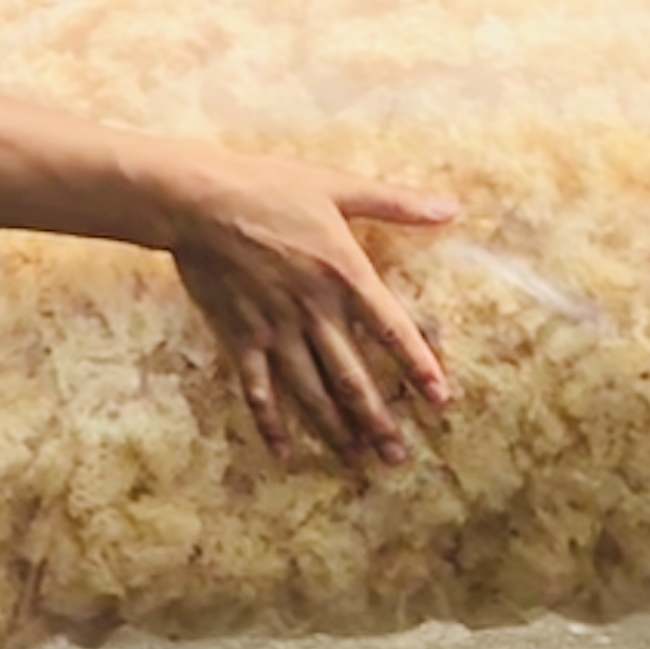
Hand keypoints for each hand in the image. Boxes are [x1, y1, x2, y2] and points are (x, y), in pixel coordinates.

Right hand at [154, 149, 458, 464]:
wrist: (197, 200)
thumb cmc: (268, 186)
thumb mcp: (338, 186)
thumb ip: (396, 202)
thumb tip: (452, 207)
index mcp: (345, 275)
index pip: (392, 331)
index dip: (419, 367)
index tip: (441, 400)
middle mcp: (314, 311)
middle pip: (352, 377)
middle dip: (377, 421)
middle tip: (397, 458)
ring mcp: (275, 330)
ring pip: (311, 392)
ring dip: (335, 430)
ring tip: (357, 461)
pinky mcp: (240, 338)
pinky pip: (258, 390)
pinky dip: (271, 423)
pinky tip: (284, 453)